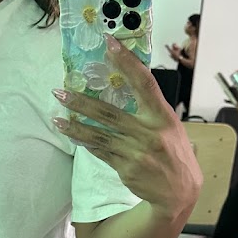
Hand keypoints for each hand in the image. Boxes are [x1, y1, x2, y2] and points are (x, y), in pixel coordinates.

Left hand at [51, 38, 202, 216]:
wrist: (180, 193)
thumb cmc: (175, 154)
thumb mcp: (171, 127)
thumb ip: (150, 110)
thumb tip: (127, 84)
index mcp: (163, 117)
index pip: (144, 84)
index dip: (127, 63)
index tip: (109, 44)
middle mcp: (150, 134)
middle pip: (110, 113)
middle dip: (82, 102)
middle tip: (60, 91)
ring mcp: (136, 153)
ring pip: (100, 135)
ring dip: (76, 126)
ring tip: (57, 117)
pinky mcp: (126, 169)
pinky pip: (101, 152)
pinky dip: (86, 142)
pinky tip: (72, 134)